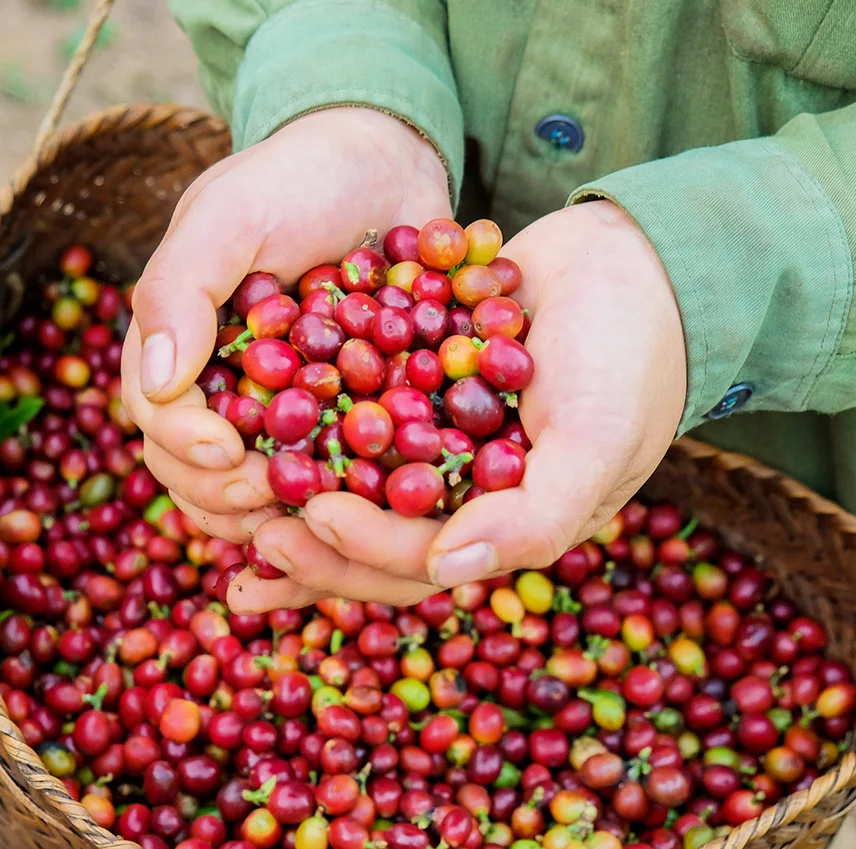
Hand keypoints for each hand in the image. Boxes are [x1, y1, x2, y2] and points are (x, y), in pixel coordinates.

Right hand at [120, 106, 451, 600]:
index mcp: (180, 345)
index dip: (186, 446)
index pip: (159, 415)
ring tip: (313, 517)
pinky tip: (361, 514)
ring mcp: (281, 410)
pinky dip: (337, 502)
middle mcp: (223, 388)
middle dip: (226, 493)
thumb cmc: (299, 175)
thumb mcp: (230, 213)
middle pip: (198, 469)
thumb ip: (180, 289)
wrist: (386, 159)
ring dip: (274, 514)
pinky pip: (329, 477)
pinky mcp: (341, 418)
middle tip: (272, 494)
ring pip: (255, 487)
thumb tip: (155, 385)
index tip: (231, 454)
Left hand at [231, 200, 686, 612]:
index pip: (416, 562)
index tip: (310, 514)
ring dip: (292, 489)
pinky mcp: (409, 385)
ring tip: (229, 487)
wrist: (636, 259)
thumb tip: (447, 572)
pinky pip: (347, 411)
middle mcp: (457, 494)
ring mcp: (431, 440)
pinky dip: (305, 417)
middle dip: (309, 537)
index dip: (359, 550)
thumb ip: (533, 516)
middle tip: (247, 519)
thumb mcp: (596, 441)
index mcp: (499, 526)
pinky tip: (253, 409)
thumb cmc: (629, 359)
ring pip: (348, 480)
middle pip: (368, 536)